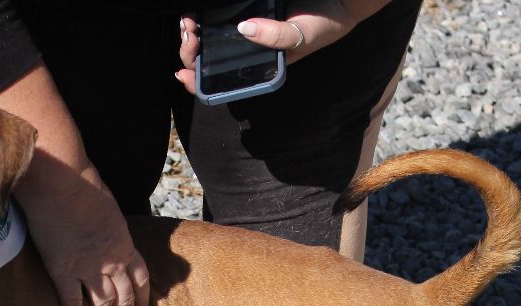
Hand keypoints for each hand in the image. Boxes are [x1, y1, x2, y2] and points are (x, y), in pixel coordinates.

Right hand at [16, 163, 149, 305]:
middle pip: (124, 298)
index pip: (140, 279)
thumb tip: (104, 226)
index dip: (142, 300)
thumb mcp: (108, 207)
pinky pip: (71, 302)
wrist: (62, 182)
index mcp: (124, 244)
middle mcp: (111, 261)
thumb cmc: (83, 185)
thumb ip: (109, 224)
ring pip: (103, 304)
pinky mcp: (63, 271)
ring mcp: (88, 268)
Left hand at [176, 1, 371, 92]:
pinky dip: (206, 10)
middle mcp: (247, 49)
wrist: (337, 1)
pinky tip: (198, 9)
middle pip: (209, 58)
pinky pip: (221, 11)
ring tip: (188, 22)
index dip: (198, 82)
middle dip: (191, 51)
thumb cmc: (321, 24)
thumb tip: (244, 29)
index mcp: (257, 66)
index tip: (183, 73)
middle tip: (189, 37)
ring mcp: (245, 27)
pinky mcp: (246, 6)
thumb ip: (275, 37)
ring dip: (193, 32)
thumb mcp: (300, 37)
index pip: (222, 82)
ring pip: (209, 35)